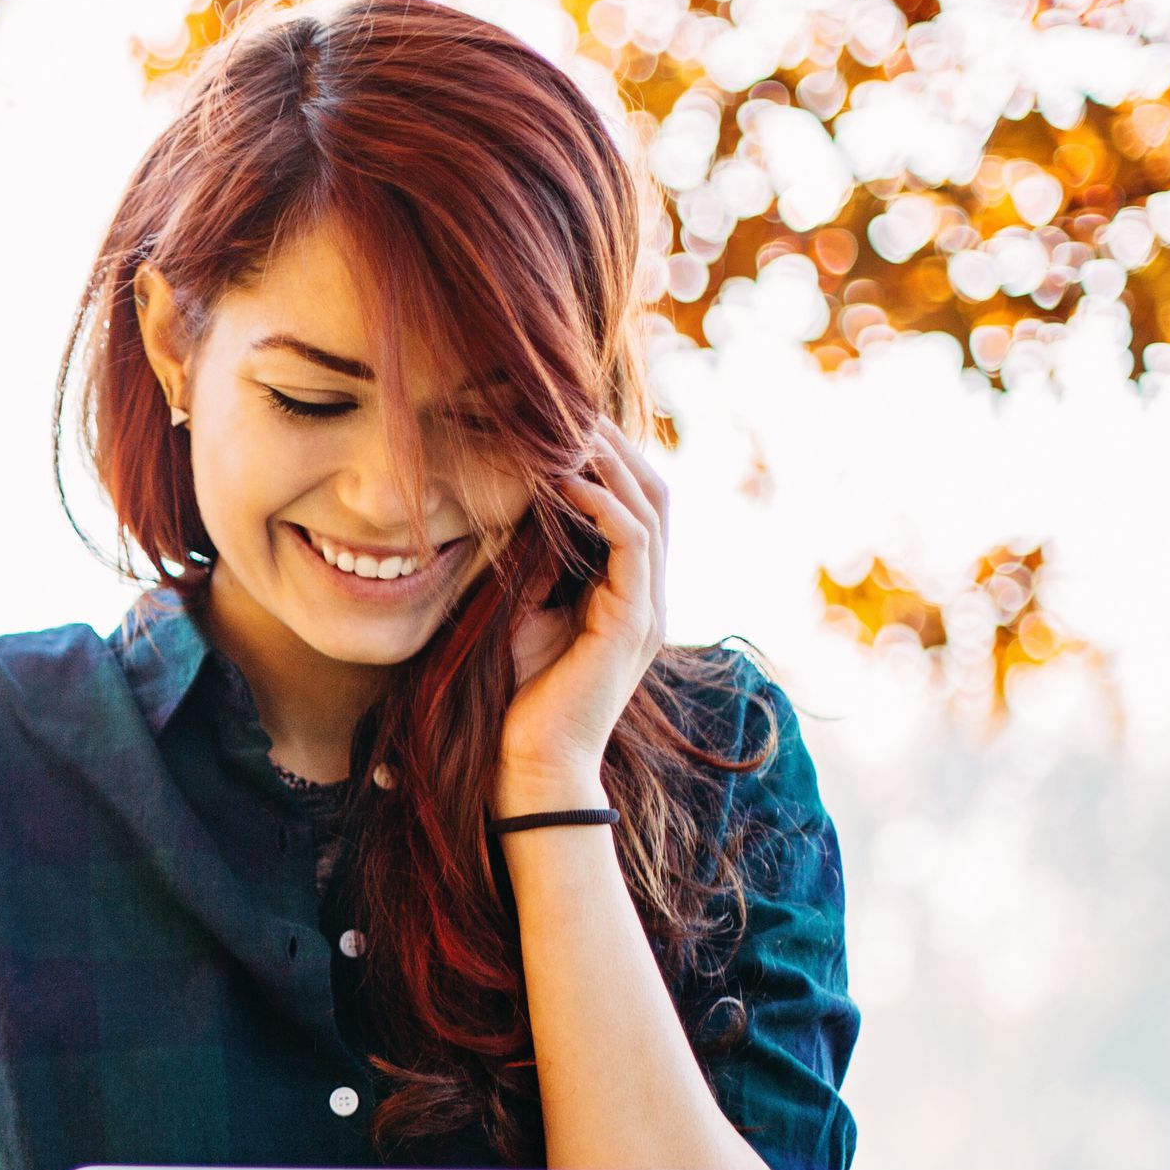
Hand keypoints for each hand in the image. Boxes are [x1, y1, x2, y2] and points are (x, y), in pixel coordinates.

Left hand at [496, 416, 671, 815]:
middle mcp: (649, 593)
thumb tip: (521, 507)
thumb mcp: (522, 611)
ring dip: (611, 463)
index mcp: (628, 591)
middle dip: (614, 446)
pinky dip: (604, 504)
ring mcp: (649, 608)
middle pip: (652, 493)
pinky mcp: (634, 623)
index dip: (606, 459)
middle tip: (571, 405)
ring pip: (650, 508)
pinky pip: (634, 543)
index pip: (634, 504)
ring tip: (570, 428)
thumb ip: (533, 563)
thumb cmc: (517, 696)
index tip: (562, 422)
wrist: (529, 763)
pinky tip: (567, 481)